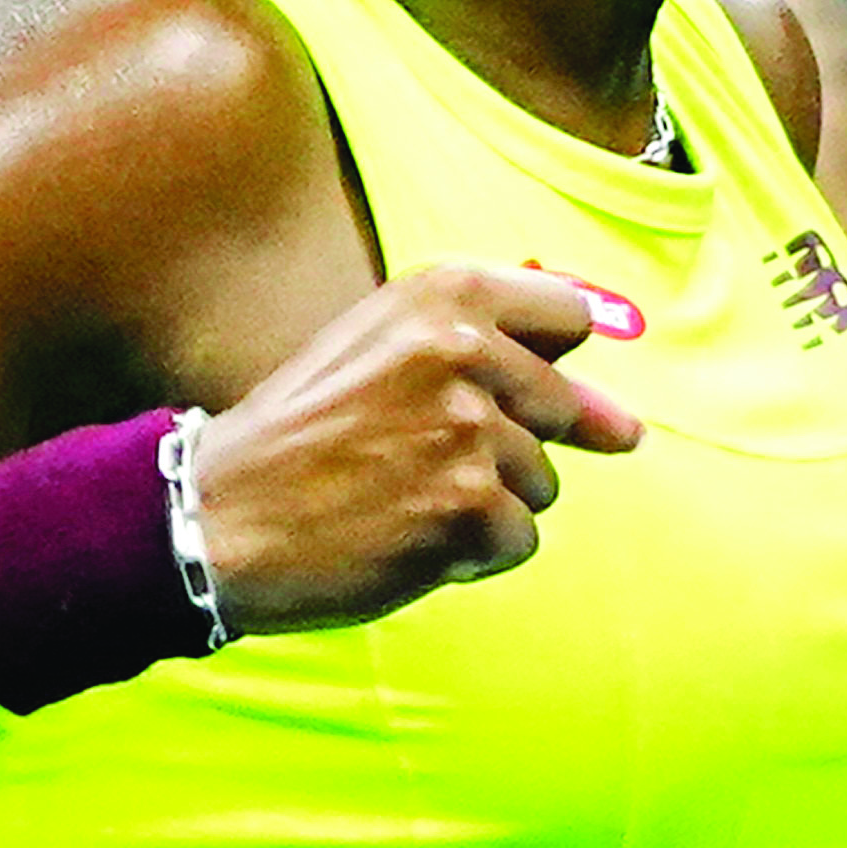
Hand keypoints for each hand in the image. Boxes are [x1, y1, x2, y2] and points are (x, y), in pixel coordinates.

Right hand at [183, 264, 645, 631]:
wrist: (218, 518)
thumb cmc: (302, 435)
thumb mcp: (382, 349)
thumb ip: (496, 356)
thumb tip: (628, 424)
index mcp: (444, 294)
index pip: (569, 314)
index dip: (546, 360)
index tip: (508, 389)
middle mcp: (464, 350)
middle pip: (559, 408)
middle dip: (507, 444)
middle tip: (416, 456)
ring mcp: (469, 431)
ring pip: (541, 482)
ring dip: (484, 503)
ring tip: (399, 497)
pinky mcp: (468, 508)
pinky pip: (517, 541)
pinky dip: (471, 553)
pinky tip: (405, 539)